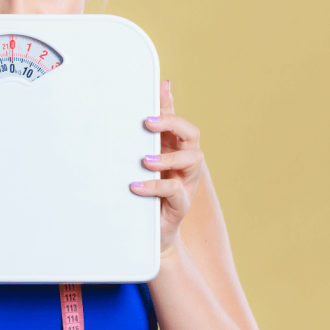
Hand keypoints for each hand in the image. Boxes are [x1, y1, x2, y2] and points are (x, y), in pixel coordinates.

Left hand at [130, 80, 203, 257]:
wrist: (150, 232)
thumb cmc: (148, 192)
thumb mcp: (146, 160)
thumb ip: (149, 134)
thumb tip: (152, 97)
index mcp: (176, 148)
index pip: (178, 121)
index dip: (169, 108)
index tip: (152, 100)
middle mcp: (185, 163)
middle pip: (192, 135)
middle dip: (173, 125)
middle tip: (149, 124)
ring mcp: (186, 182)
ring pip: (192, 160)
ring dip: (168, 157)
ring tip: (145, 160)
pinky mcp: (181, 203)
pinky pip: (174, 190)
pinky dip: (155, 186)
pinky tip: (136, 185)